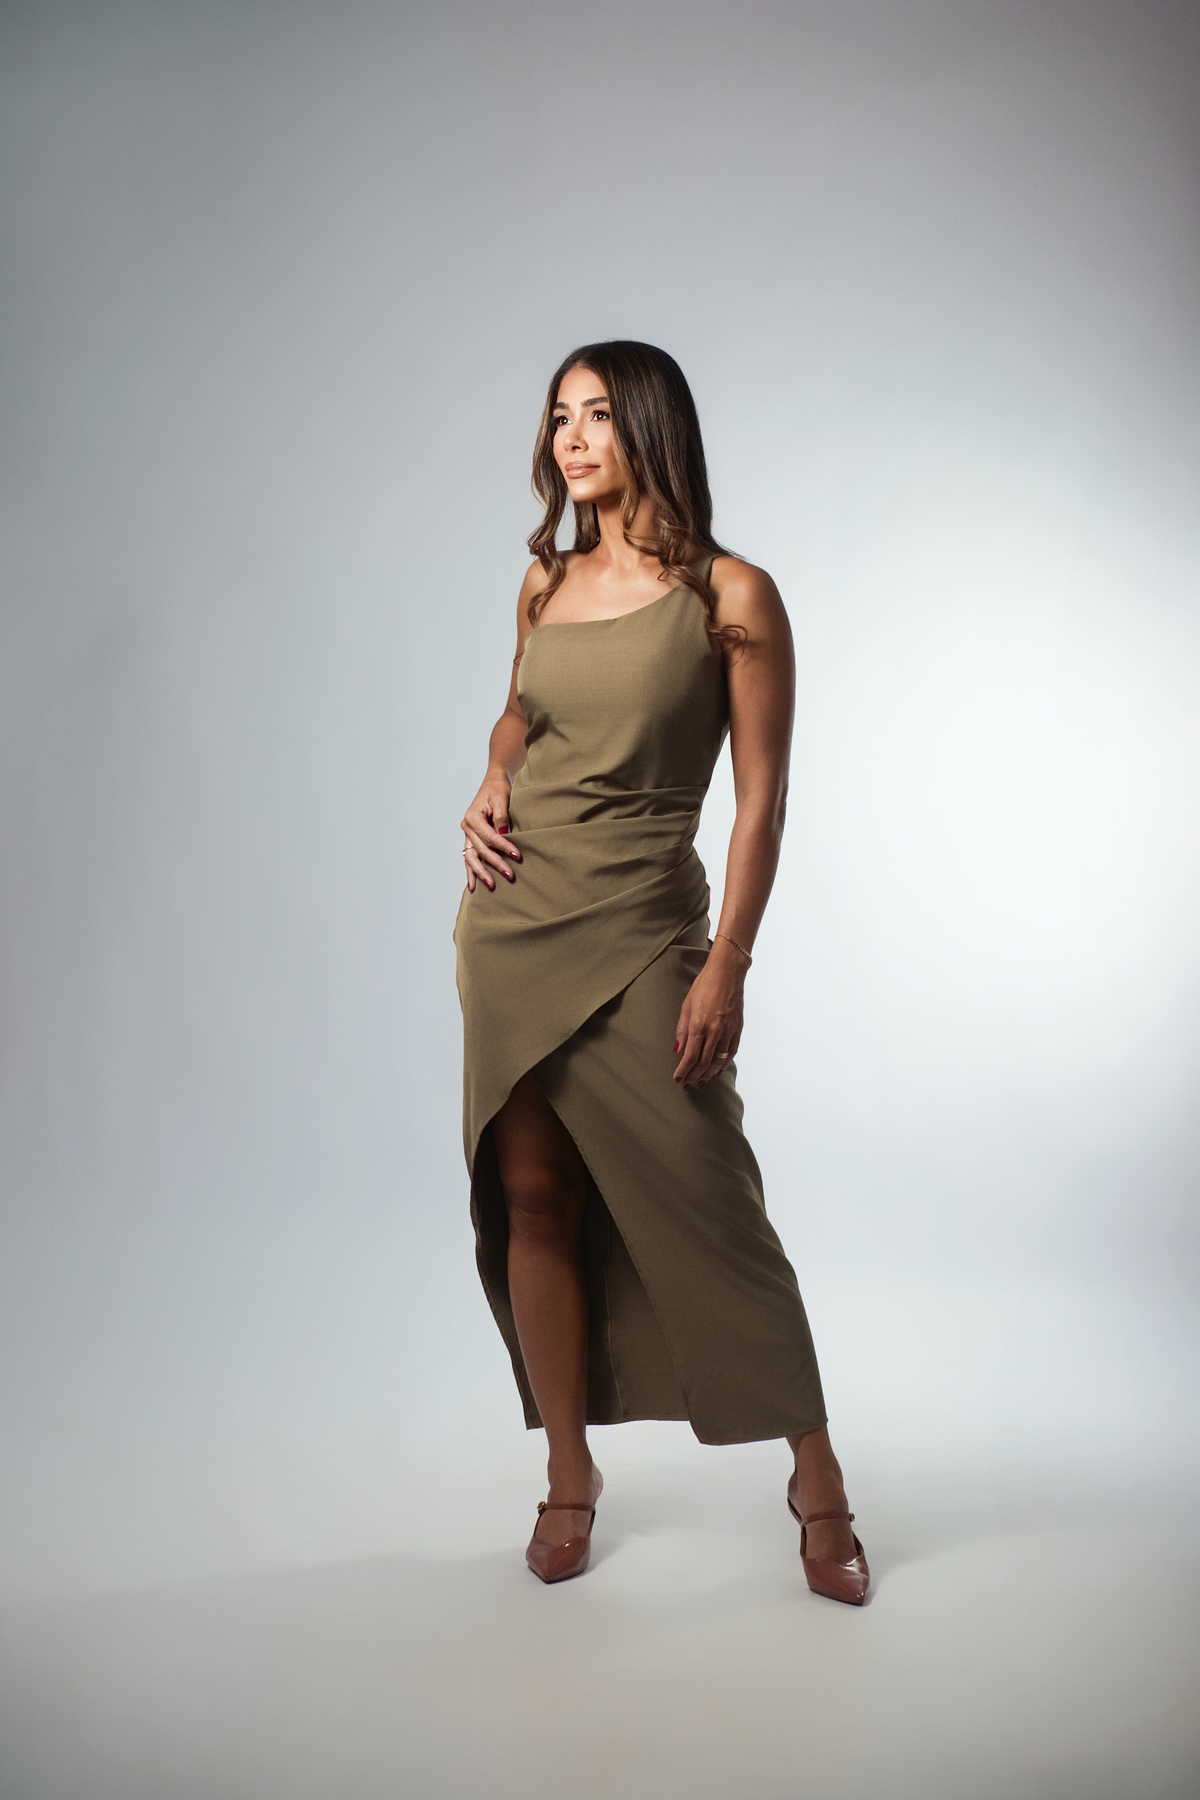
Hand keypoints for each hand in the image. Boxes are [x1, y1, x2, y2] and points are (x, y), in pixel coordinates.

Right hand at [461, 767, 521, 892]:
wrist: (493, 784)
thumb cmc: (498, 790)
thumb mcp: (502, 799)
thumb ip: (502, 817)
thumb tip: (505, 835)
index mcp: (472, 817)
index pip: (489, 837)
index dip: (503, 846)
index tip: (517, 855)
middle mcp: (467, 827)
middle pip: (480, 850)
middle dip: (495, 863)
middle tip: (510, 875)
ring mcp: (467, 835)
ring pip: (471, 858)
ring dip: (480, 872)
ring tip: (491, 885)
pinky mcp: (471, 840)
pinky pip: (469, 858)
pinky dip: (471, 872)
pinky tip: (473, 886)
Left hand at [672, 940, 746, 1088]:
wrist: (727, 974)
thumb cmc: (704, 986)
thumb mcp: (687, 1005)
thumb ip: (682, 1030)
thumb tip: (677, 1050)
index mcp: (699, 1025)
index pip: (690, 1056)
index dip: (683, 1070)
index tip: (678, 1078)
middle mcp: (714, 1031)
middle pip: (703, 1063)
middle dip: (694, 1076)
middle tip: (687, 1084)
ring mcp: (728, 1031)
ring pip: (718, 1061)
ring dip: (708, 1074)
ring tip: (700, 1081)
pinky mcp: (737, 1029)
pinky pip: (730, 1053)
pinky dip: (723, 1064)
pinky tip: (717, 1070)